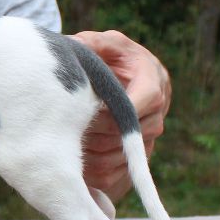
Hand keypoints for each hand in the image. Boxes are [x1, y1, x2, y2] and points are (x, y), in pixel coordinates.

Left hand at [70, 30, 171, 200]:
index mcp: (154, 81)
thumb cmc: (110, 59)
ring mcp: (147, 139)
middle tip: (65, 127)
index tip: (87, 108)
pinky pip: (117, 176)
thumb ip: (91, 43)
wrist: (121, 81)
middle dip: (96, 132)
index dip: (117, 107)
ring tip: (63, 146)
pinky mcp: (135, 159)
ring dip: (91, 155)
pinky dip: (93, 174)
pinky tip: (70, 165)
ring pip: (121, 157)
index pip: (147, 99)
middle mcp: (156, 113)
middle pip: (130, 133)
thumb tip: (73, 44)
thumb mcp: (103, 44)